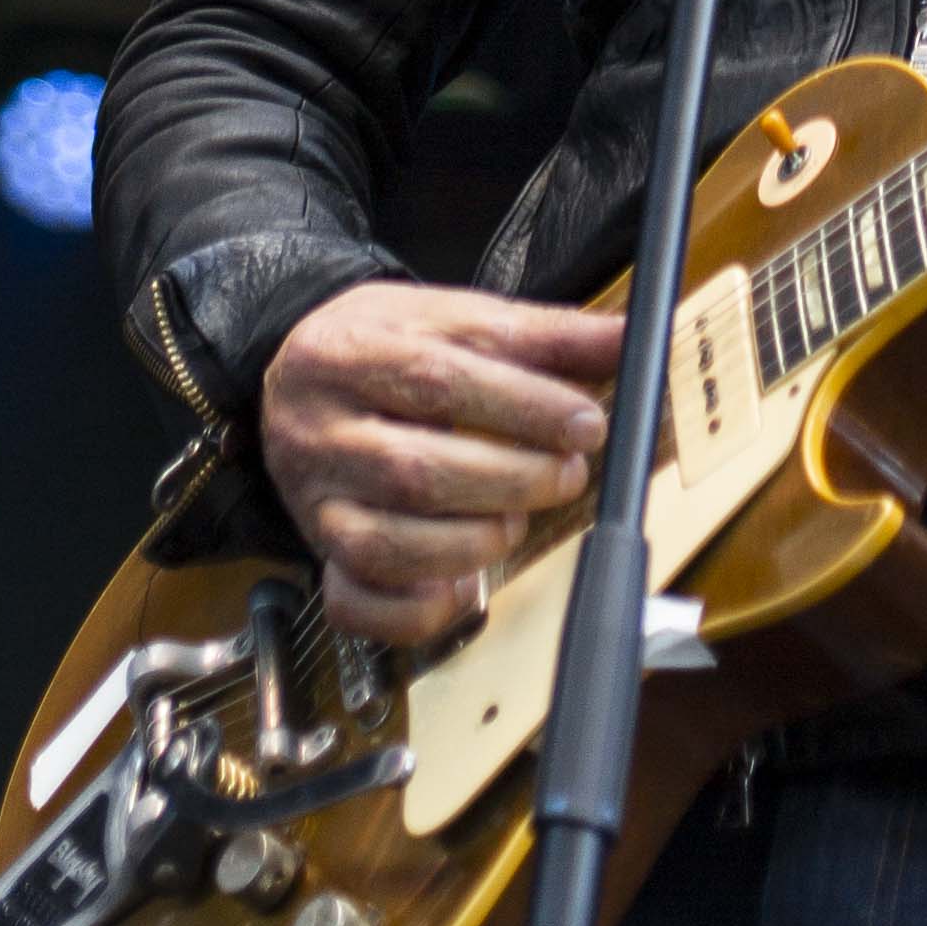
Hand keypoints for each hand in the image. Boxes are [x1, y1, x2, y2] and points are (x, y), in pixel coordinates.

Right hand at [258, 282, 623, 647]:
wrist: (296, 374)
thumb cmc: (387, 346)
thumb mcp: (456, 317)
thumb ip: (543, 334)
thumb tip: (629, 338)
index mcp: (350, 352)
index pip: (438, 380)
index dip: (520, 408)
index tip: (586, 423)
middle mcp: (321, 431)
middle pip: (414, 470)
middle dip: (509, 480)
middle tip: (568, 473)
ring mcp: (315, 502)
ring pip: (385, 546)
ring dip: (471, 543)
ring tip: (517, 518)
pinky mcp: (320, 555)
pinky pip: (356, 604)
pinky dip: (417, 608)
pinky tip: (464, 586)